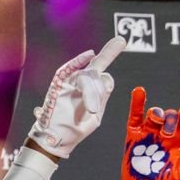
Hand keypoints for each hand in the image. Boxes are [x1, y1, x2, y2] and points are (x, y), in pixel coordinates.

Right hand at [28, 38, 124, 158]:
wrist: (58, 139)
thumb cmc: (76, 127)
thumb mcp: (96, 114)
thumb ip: (101, 96)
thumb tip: (105, 75)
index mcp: (92, 89)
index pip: (102, 70)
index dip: (110, 53)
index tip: (121, 40)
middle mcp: (81, 82)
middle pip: (99, 69)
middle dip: (108, 61)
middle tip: (107, 74)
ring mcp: (70, 82)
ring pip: (89, 75)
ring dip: (92, 92)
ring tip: (90, 110)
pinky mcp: (59, 84)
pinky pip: (69, 69)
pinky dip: (79, 61)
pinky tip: (90, 55)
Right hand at [119, 84, 179, 179]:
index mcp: (178, 140)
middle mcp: (164, 133)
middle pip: (169, 116)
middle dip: (170, 119)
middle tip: (167, 133)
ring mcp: (149, 133)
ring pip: (154, 114)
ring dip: (156, 115)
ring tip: (156, 126)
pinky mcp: (134, 135)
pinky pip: (135, 116)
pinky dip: (137, 104)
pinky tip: (139, 92)